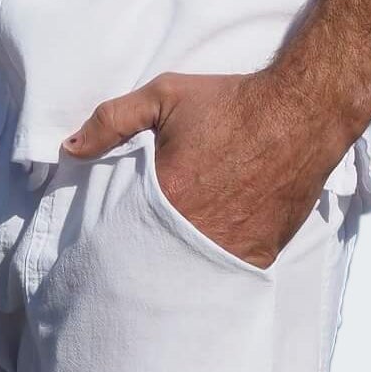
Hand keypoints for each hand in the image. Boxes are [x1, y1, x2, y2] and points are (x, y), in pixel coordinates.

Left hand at [59, 70, 337, 269]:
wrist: (300, 114)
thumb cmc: (230, 103)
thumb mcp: (164, 96)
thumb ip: (112, 120)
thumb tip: (70, 148)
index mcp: (166, 197)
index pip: (124, 236)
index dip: (113, 242)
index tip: (103, 246)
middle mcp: (197, 231)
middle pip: (155, 263)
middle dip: (142, 262)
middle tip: (132, 262)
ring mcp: (231, 249)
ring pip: (190, 275)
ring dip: (176, 270)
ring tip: (164, 265)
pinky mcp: (260, 255)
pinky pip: (226, 275)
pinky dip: (212, 270)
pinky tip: (203, 258)